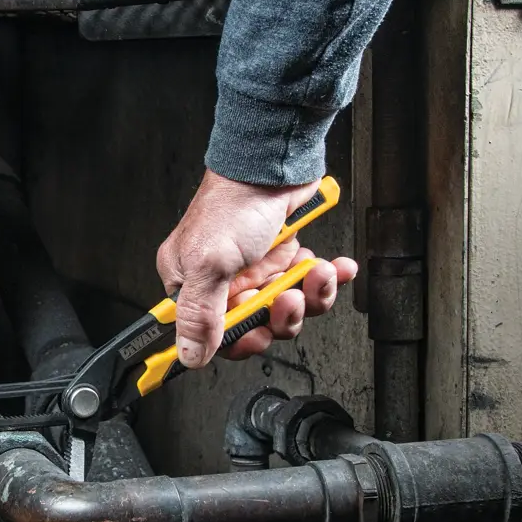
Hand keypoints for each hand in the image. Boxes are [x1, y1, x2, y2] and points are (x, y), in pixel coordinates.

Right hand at [156, 170, 359, 368]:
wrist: (274, 165)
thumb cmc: (236, 203)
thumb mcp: (210, 263)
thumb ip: (200, 314)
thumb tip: (189, 355)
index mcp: (190, 282)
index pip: (210, 333)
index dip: (238, 340)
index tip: (256, 333)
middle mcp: (222, 280)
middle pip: (253, 325)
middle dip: (279, 314)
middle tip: (286, 296)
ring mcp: (255, 271)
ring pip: (285, 308)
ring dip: (307, 295)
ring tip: (313, 273)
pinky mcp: (284, 259)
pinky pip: (307, 285)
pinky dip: (323, 278)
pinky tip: (331, 268)